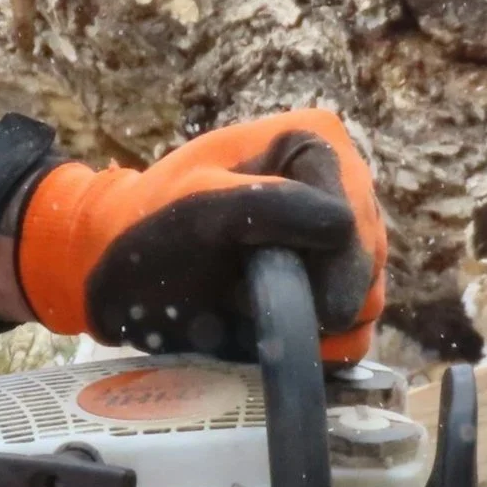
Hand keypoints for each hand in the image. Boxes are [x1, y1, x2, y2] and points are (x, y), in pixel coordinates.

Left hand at [15, 110, 385, 362]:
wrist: (118, 271)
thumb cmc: (147, 230)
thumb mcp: (196, 207)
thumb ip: (266, 207)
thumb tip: (342, 227)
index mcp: (313, 142)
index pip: (355, 219)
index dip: (334, 267)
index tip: (300, 302)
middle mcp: (341, 184)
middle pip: (369, 262)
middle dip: (321, 296)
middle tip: (258, 306)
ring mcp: (340, 238)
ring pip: (367, 300)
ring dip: (314, 325)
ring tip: (253, 314)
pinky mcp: (331, 283)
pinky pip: (353, 328)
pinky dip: (316, 344)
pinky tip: (269, 333)